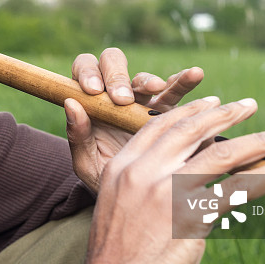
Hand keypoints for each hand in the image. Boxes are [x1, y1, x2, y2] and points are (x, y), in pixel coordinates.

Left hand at [66, 48, 203, 191]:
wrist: (133, 199)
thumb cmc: (104, 178)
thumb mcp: (87, 162)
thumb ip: (77, 135)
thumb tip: (70, 103)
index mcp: (90, 101)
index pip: (84, 68)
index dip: (88, 72)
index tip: (93, 90)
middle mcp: (115, 95)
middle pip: (113, 63)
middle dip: (117, 76)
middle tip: (122, 99)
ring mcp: (141, 101)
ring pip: (144, 78)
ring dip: (149, 79)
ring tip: (156, 88)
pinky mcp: (166, 111)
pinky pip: (175, 91)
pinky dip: (184, 80)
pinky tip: (194, 74)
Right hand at [71, 96, 264, 263]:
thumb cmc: (114, 253)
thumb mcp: (116, 203)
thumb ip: (143, 183)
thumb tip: (179, 174)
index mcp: (122, 166)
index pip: (159, 126)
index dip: (188, 111)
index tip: (211, 102)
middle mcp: (144, 171)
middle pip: (192, 130)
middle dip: (225, 114)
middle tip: (248, 105)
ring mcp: (169, 191)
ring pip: (222, 154)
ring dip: (259, 141)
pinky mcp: (194, 216)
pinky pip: (240, 187)